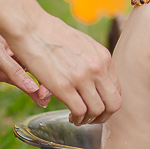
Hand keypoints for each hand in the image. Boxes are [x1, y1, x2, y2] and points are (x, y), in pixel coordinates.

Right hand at [0, 6, 121, 125]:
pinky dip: (77, 118)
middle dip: (104, 116)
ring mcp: (82, 77)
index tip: (98, 107)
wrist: (32, 28)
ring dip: (89, 119)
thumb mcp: (82, 43)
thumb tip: (94, 78)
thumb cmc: (53, 34)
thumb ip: (92, 60)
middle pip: (114, 104)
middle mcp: (97, 68)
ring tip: (78, 118)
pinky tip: (70, 116)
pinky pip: (80, 111)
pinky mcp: (64, 86)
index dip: (109, 103)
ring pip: (97, 110)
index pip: (117, 90)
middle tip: (93, 119)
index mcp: (103, 57)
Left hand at [0, 15, 51, 106]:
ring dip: (39, 89)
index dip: (49, 72)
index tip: (53, 85)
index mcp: (20, 43)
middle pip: (38, 70)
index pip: (40, 59)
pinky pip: (17, 83)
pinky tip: (37, 99)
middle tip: (49, 97)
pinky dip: (27, 91)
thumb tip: (32, 87)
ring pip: (29, 79)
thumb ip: (13, 70)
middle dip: (46, 83)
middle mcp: (17, 54)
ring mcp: (8, 65)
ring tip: (47, 102)